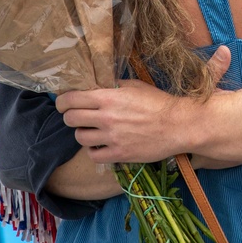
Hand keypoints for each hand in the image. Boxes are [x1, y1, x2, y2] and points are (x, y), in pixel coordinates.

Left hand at [57, 79, 189, 163]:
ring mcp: (112, 137)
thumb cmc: (159, 103)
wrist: (179, 125)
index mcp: (109, 97)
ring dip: (82, 133)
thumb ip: (113, 86)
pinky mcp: (120, 154)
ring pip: (79, 137)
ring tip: (91, 131)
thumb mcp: (135, 86)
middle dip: (70, 116)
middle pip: (70, 119)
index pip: (71, 99)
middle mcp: (107, 117)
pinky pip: (93, 155)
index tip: (63, 103)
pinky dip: (93, 150)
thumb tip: (96, 86)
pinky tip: (100, 145)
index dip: (62, 101)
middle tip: (77, 116)